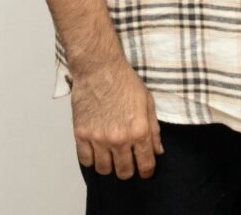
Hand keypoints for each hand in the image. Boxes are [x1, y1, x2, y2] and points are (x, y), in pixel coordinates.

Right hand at [71, 59, 163, 178]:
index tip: (146, 171)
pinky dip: (92, 160)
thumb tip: (158, 151)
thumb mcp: (148, 102)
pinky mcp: (81, 135)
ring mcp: (98, 139)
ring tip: (113, 156)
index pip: (145, 164)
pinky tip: (98, 150)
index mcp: (139, 130)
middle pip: (124, 172)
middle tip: (129, 162)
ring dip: (110, 166)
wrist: (100, 69)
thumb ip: (154, 129)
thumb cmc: (125, 82)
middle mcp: (119, 139)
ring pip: (104, 170)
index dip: (147, 171)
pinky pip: (86, 161)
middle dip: (129, 170)